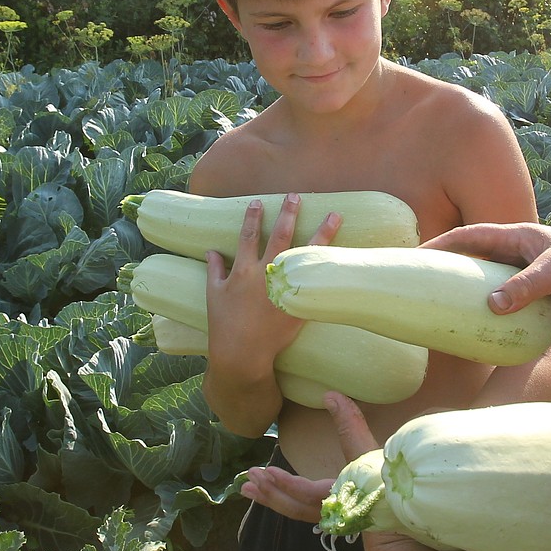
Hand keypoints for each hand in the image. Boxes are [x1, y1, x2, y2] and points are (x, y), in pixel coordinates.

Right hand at [205, 194, 341, 365]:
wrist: (242, 355)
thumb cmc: (224, 325)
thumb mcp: (214, 295)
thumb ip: (214, 271)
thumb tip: (211, 251)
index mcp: (243, 271)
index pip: (249, 236)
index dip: (253, 217)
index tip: (258, 201)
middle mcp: (264, 275)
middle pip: (280, 237)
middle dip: (288, 214)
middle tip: (296, 196)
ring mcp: (283, 289)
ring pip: (305, 254)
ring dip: (321, 232)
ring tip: (334, 215)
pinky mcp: (297, 304)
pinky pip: (315, 281)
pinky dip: (326, 266)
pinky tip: (339, 254)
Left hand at [241, 392, 381, 523]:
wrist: (399, 505)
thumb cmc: (384, 477)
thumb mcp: (367, 448)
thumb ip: (350, 423)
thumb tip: (330, 394)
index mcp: (341, 494)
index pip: (310, 493)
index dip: (289, 484)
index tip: (269, 472)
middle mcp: (331, 510)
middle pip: (294, 506)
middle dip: (270, 492)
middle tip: (250, 477)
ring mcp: (328, 516)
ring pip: (293, 510)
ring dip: (270, 498)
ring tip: (248, 487)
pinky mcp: (326, 514)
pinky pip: (298, 510)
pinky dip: (280, 501)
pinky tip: (267, 493)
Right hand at [423, 221, 550, 316]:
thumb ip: (525, 286)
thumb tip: (490, 305)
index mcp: (517, 236)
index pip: (470, 236)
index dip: (443, 244)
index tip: (417, 256)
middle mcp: (517, 252)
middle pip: (473, 257)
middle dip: (448, 266)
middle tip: (422, 283)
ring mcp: (525, 272)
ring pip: (488, 279)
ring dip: (468, 290)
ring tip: (443, 307)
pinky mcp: (535, 292)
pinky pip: (505, 298)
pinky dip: (490, 308)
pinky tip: (480, 325)